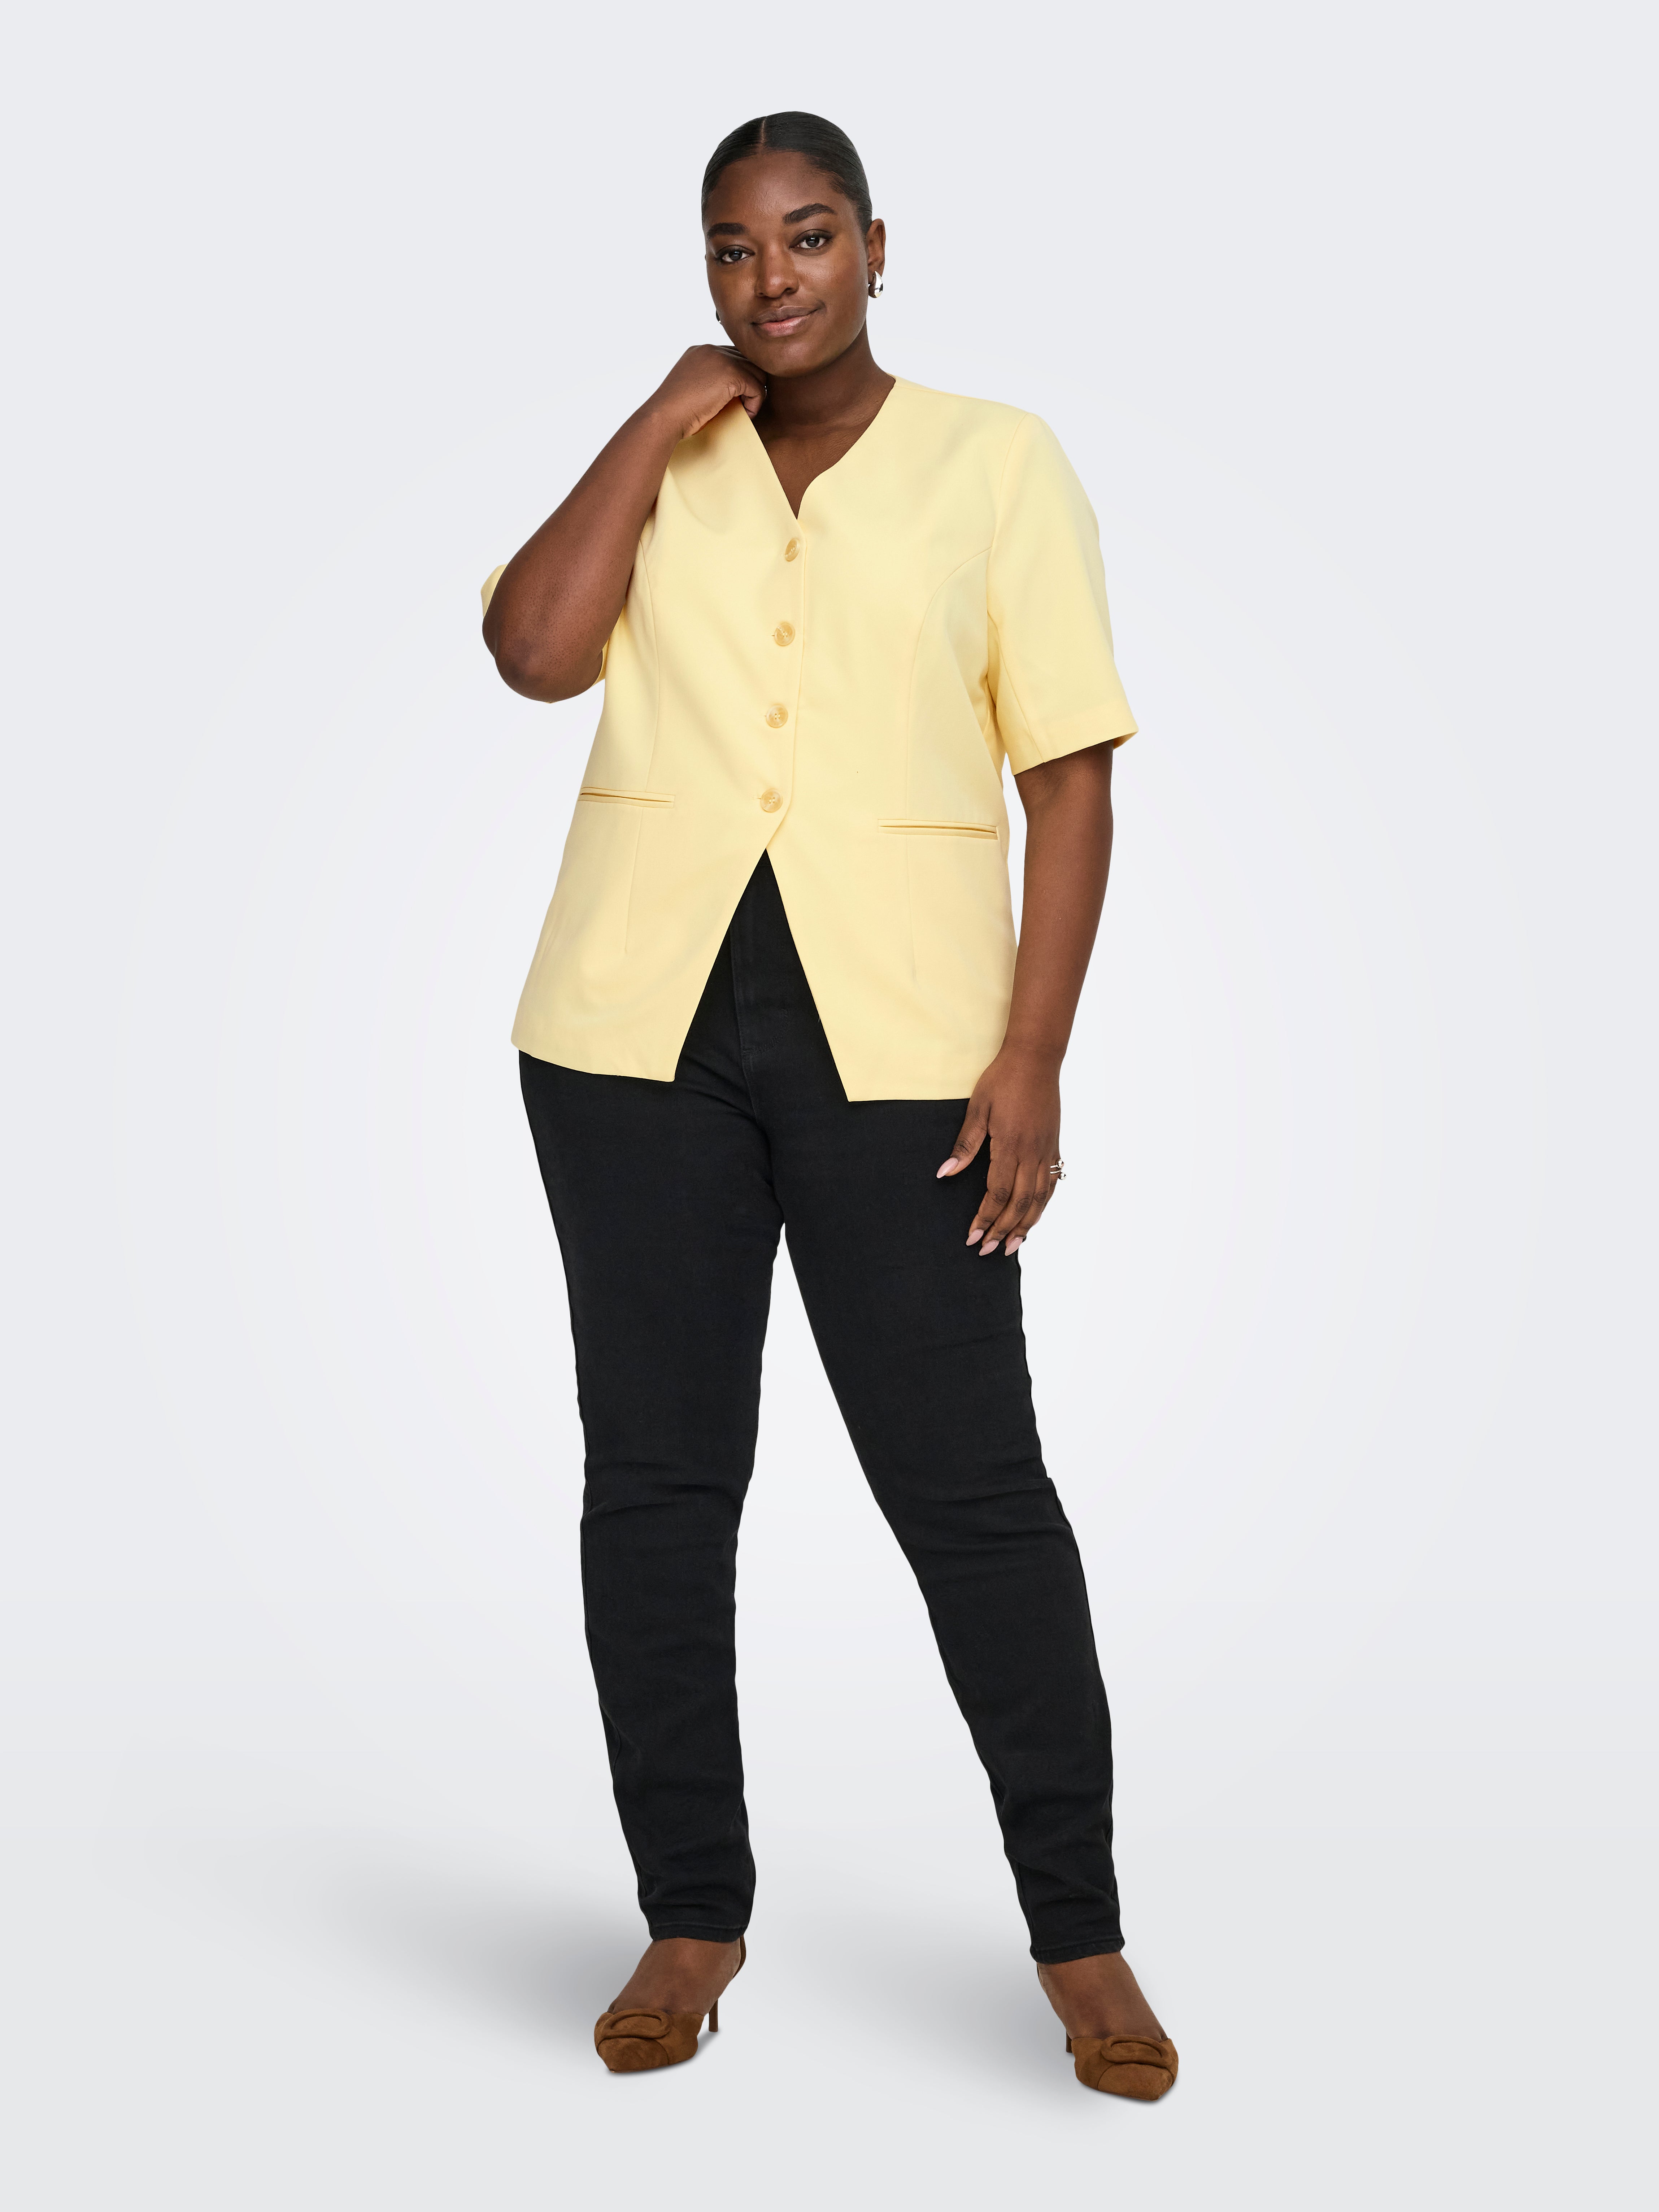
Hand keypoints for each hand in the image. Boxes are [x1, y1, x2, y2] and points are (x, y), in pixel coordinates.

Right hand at [649, 345, 766, 439]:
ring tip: (745, 410)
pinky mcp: (731, 374)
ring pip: (756, 373)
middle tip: (745, 405)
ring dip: (755, 394)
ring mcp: (721, 359)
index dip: (741, 378)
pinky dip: (756, 403)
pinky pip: (758, 387)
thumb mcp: (693, 387)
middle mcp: (711, 349)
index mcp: (701, 351)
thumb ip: (711, 379)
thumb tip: (735, 390)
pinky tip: (746, 413)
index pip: (734, 357)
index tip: (738, 398)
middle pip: (748, 362)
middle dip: (750, 384)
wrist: (665, 416)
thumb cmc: (676, 412)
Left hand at [936, 1046, 1062, 1255]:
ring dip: (1025, 1226)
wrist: (1036, 1058)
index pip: (997, 1194)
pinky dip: (1043, 1205)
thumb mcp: (977, 1109)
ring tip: (1011, 1246)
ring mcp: (1047, 1151)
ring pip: (1039, 1199)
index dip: (985, 1219)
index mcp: (1010, 1145)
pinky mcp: (1054, 1146)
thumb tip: (945, 1174)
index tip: (972, 1237)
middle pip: (1019, 1204)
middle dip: (1002, 1231)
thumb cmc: (1002, 1080)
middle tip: (986, 1250)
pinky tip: (1034, 1218)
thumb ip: (964, 1145)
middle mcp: (1032, 1153)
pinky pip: (1052, 1184)